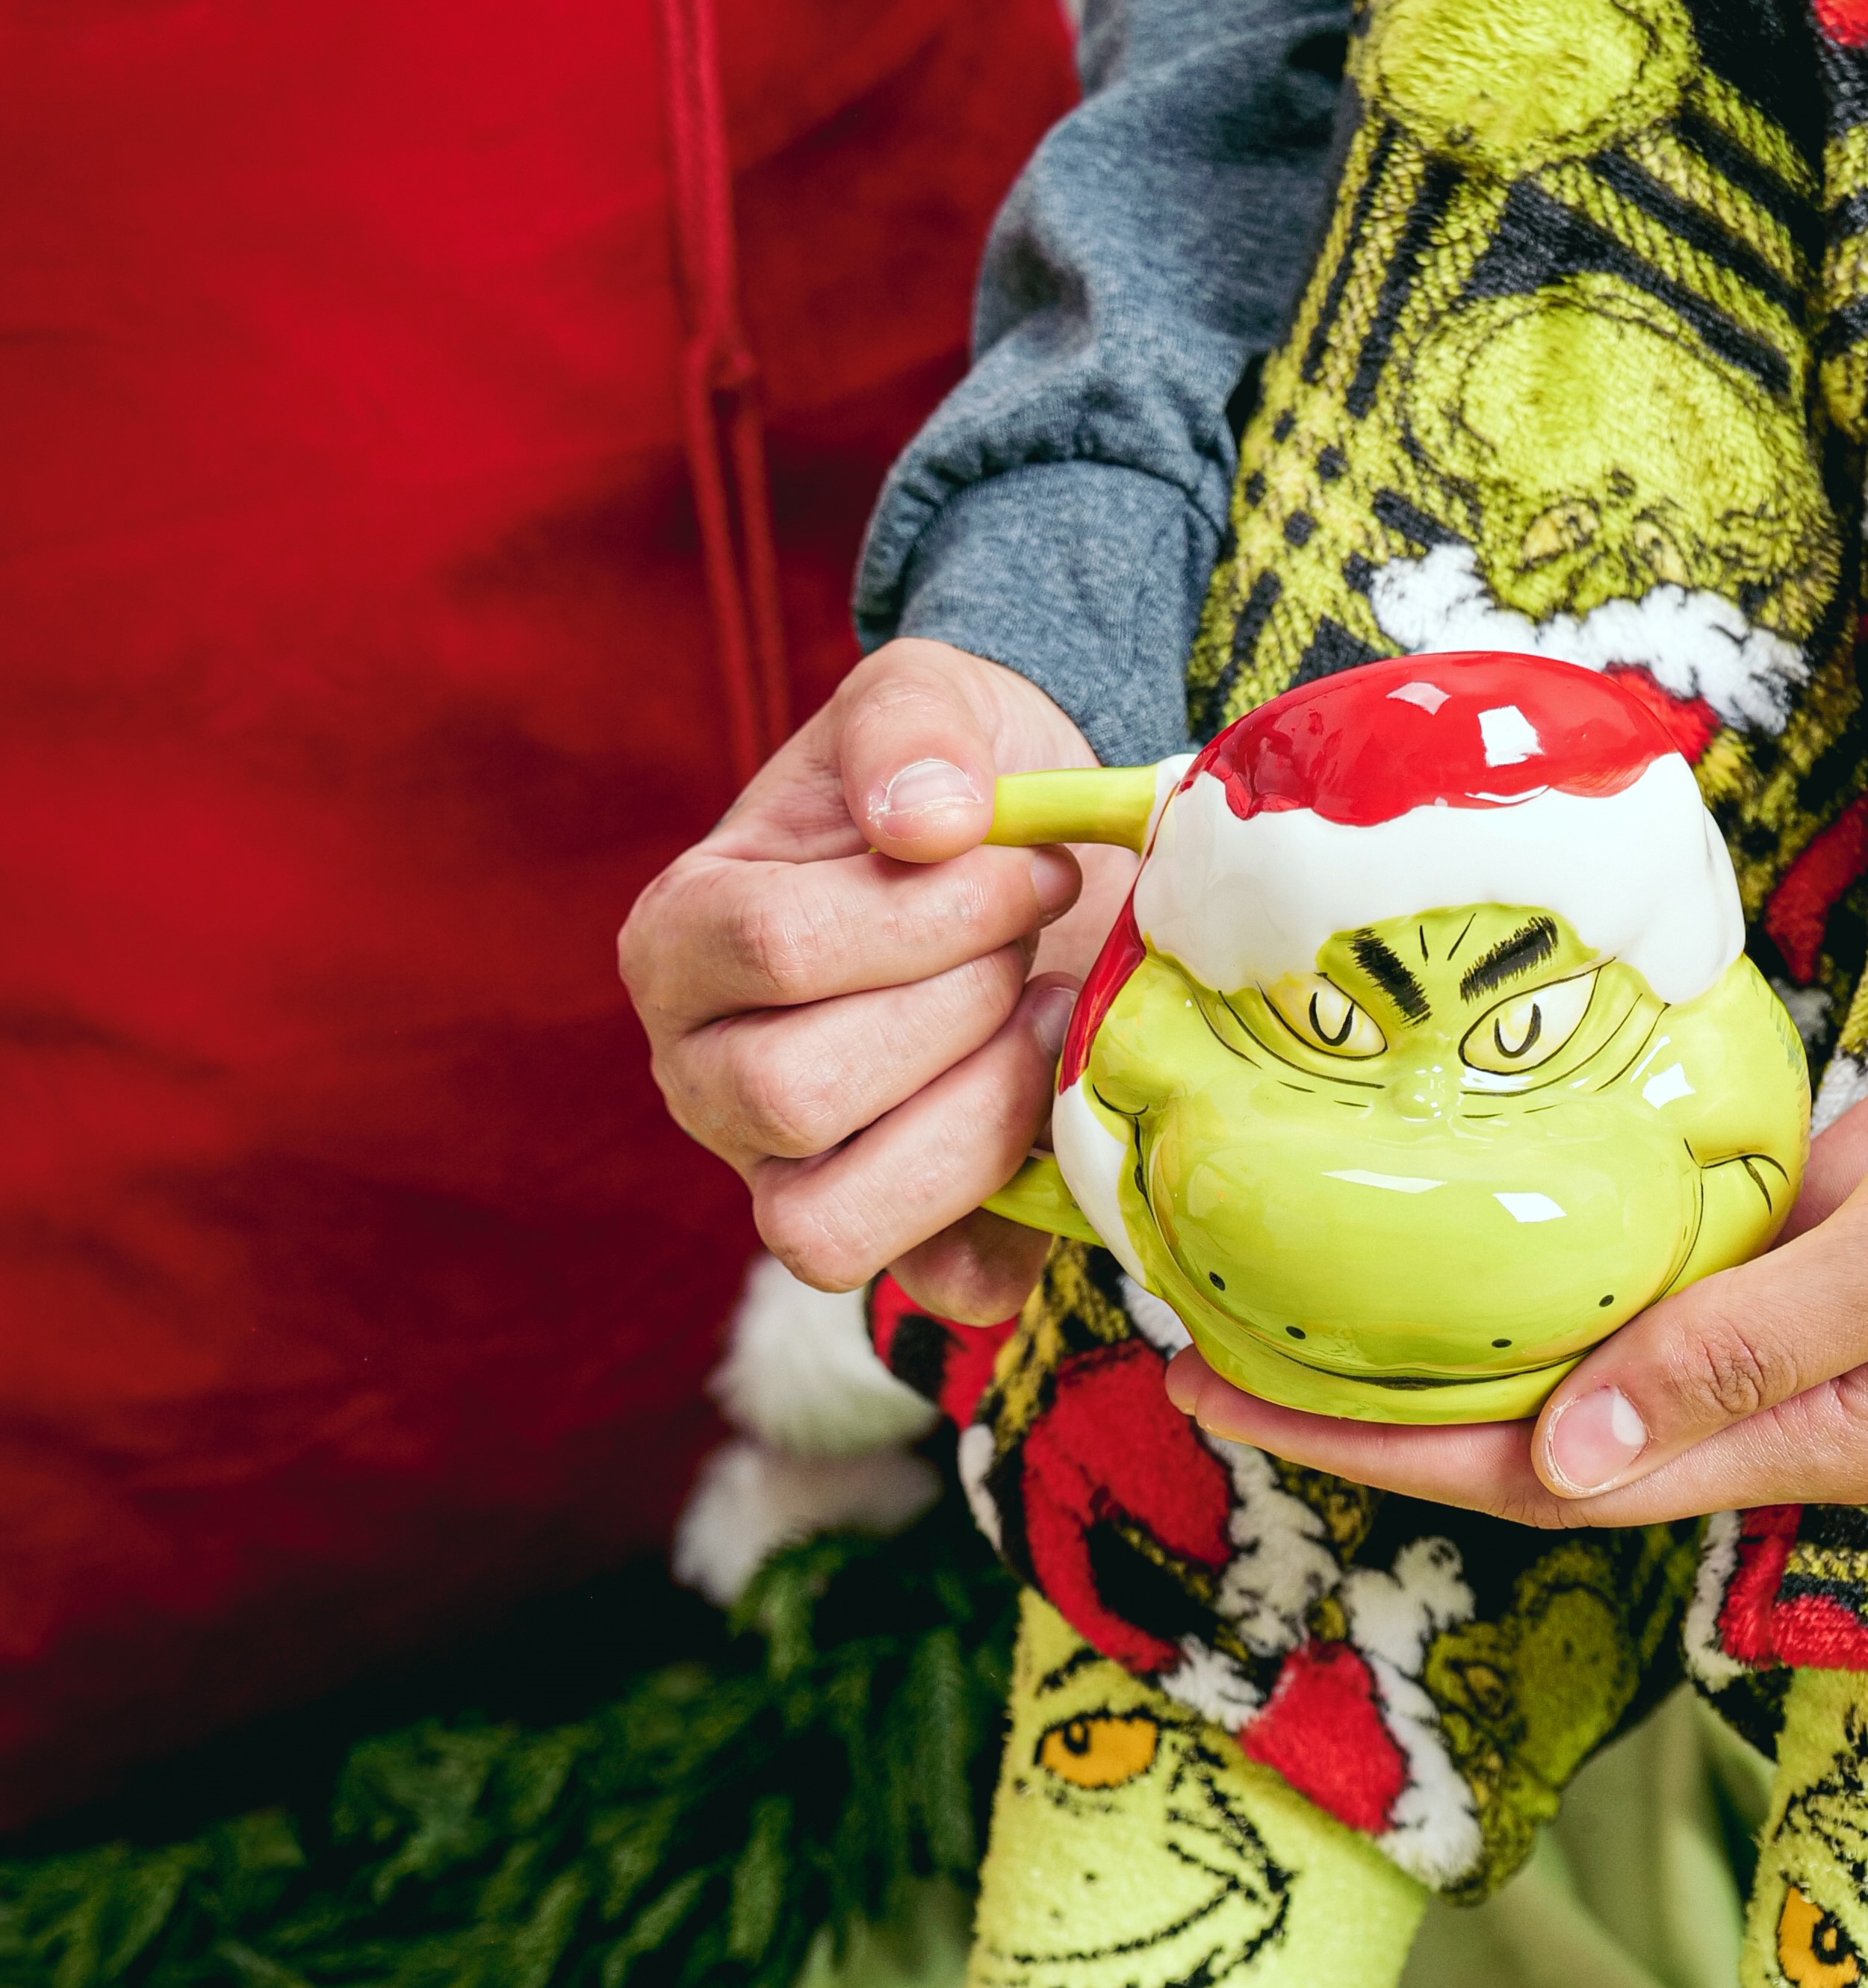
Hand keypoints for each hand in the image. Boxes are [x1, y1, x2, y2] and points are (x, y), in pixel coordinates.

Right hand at [620, 639, 1134, 1322]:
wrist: (1035, 852)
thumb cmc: (957, 782)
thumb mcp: (929, 699)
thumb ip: (912, 730)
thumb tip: (923, 821)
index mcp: (681, 943)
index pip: (777, 948)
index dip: (933, 908)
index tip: (1028, 858)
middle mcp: (704, 1077)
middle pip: (791, 1095)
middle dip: (960, 1007)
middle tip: (1033, 945)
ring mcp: (787, 1175)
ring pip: (829, 1223)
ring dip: (979, 1118)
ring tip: (1049, 1021)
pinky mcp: (901, 1241)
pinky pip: (941, 1287)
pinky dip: (1018, 1223)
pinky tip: (1065, 1115)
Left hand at [1162, 968, 1867, 1524]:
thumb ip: (1739, 1358)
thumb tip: (1562, 1454)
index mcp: (1803, 1446)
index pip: (1545, 1478)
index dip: (1379, 1449)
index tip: (1230, 1402)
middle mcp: (1759, 1403)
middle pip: (1524, 1433)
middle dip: (1364, 1404)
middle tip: (1202, 1352)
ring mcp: (1758, 1318)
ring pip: (1554, 1353)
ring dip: (1424, 1333)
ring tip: (1278, 1292)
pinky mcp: (1763, 1231)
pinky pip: (1607, 1269)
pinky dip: (1512, 1259)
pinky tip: (1423, 1222)